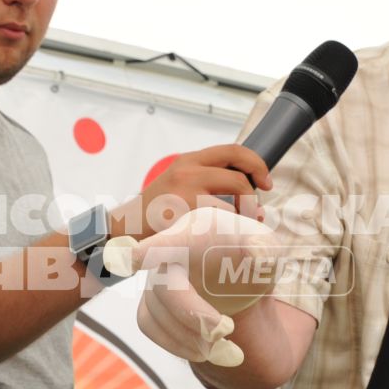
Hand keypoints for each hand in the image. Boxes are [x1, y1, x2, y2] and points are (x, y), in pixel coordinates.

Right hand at [109, 206, 283, 366]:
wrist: (236, 267)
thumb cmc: (250, 250)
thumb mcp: (268, 245)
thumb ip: (267, 248)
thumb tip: (259, 256)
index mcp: (194, 233)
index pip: (168, 242)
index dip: (148, 251)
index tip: (130, 260)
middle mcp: (167, 254)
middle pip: (165, 289)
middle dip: (193, 317)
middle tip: (225, 333)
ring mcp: (155, 279)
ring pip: (156, 314)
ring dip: (190, 338)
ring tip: (228, 351)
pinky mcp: (151, 303)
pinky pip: (150, 327)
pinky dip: (176, 344)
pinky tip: (204, 352)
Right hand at [117, 144, 270, 236]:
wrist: (123, 230)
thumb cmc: (155, 215)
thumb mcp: (178, 186)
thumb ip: (207, 182)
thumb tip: (251, 196)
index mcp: (189, 160)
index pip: (233, 150)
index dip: (257, 164)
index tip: (266, 182)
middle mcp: (187, 170)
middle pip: (239, 177)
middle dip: (254, 198)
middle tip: (256, 212)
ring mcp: (185, 190)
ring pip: (232, 201)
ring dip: (244, 216)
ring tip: (240, 228)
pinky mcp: (183, 211)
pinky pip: (220, 218)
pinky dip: (229, 229)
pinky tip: (224, 237)